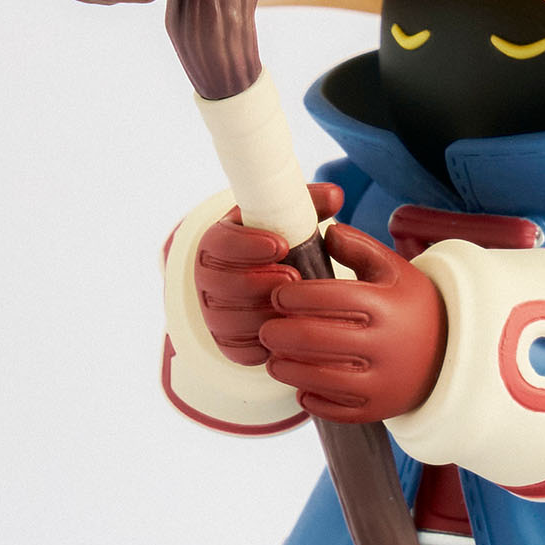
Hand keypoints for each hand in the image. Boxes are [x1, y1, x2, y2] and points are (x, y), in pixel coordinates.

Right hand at [194, 181, 345, 364]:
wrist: (263, 278)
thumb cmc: (278, 242)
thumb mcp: (288, 220)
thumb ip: (308, 204)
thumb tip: (336, 195)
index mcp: (218, 242)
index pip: (220, 243)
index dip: (247, 245)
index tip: (280, 244)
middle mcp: (209, 278)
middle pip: (222, 284)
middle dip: (257, 282)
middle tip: (294, 278)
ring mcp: (214, 312)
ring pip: (229, 319)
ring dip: (263, 315)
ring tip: (296, 308)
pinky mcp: (227, 341)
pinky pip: (238, 350)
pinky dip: (262, 346)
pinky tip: (289, 337)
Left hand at [260, 223, 446, 422]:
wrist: (452, 354)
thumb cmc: (411, 305)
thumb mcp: (393, 270)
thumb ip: (358, 248)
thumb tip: (325, 231)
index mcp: (385, 305)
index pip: (326, 297)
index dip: (293, 297)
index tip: (277, 296)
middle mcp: (384, 345)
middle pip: (314, 339)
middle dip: (279, 334)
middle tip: (266, 330)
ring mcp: (381, 381)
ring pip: (317, 377)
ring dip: (285, 368)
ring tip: (274, 358)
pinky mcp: (377, 409)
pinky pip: (332, 409)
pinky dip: (309, 397)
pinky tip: (301, 383)